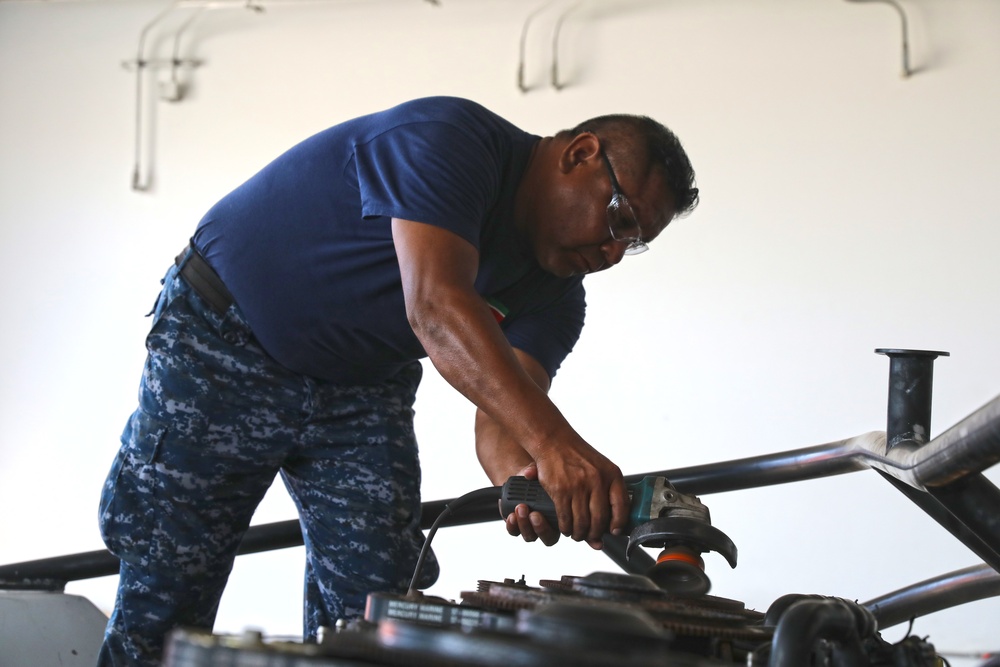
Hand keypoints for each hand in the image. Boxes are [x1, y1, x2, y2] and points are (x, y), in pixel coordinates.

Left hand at [503, 464, 560, 545]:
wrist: (522, 479)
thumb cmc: (540, 476)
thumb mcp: (542, 470)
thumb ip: (539, 470)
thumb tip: (529, 472)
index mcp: (562, 515)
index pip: (566, 529)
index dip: (563, 527)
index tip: (558, 516)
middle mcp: (548, 526)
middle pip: (548, 538)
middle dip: (541, 528)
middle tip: (534, 515)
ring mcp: (531, 528)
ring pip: (530, 536)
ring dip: (524, 525)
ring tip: (520, 508)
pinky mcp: (516, 526)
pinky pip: (514, 531)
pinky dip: (512, 525)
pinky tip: (510, 514)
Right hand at [533, 430, 628, 547]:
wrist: (554, 441)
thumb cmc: (577, 455)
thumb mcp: (599, 468)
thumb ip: (606, 492)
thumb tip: (608, 523)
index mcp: (611, 474)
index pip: (622, 506)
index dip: (618, 523)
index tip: (613, 531)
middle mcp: (597, 480)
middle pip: (600, 519)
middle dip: (594, 533)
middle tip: (590, 536)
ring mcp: (578, 485)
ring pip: (582, 522)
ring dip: (579, 533)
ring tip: (576, 533)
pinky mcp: (561, 490)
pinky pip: (565, 518)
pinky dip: (565, 527)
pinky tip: (565, 527)